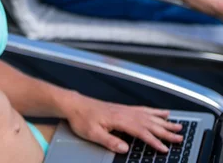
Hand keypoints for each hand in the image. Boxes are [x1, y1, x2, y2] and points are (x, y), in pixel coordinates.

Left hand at [65, 93, 182, 152]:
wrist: (75, 105)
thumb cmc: (82, 118)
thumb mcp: (92, 133)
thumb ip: (109, 140)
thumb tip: (124, 148)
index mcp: (119, 119)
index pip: (141, 131)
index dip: (154, 141)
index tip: (165, 149)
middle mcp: (124, 112)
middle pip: (149, 122)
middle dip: (165, 131)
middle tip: (179, 137)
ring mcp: (125, 109)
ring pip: (149, 115)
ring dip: (164, 121)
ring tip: (177, 125)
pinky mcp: (123, 109)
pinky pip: (143, 109)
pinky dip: (154, 111)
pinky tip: (161, 113)